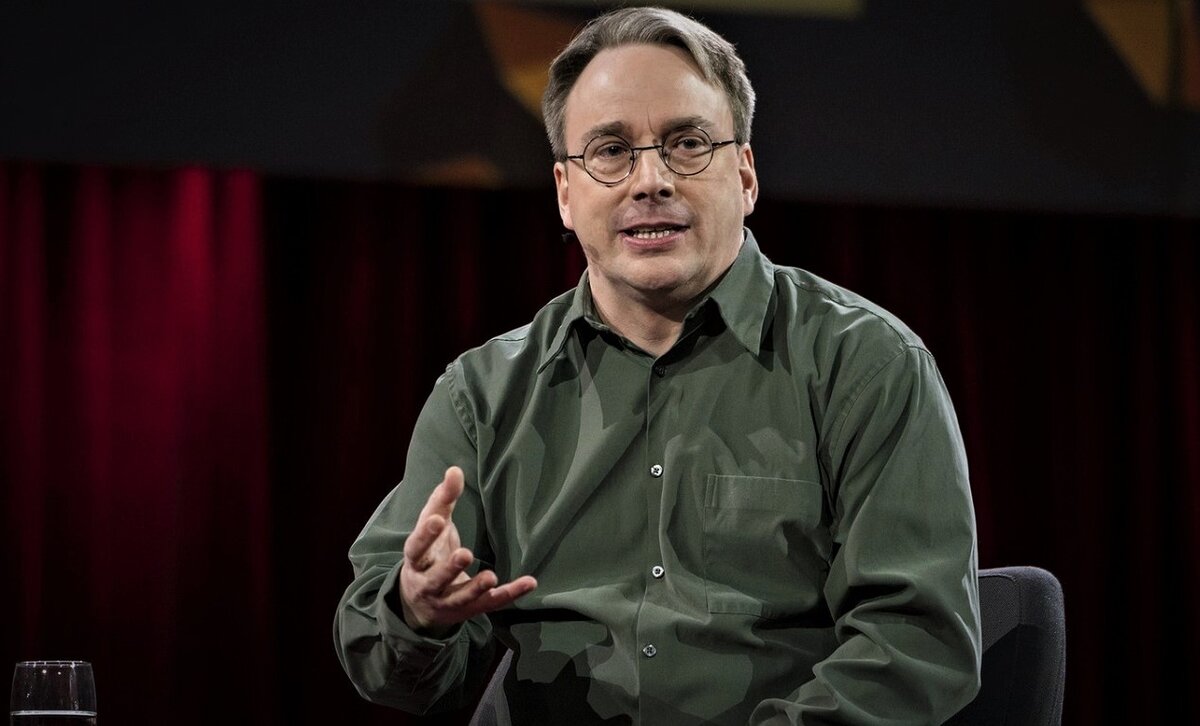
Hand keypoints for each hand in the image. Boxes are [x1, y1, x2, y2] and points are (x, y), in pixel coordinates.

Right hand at [399, 466, 536, 635]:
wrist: (420, 605)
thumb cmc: (429, 554)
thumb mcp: (431, 527)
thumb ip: (442, 500)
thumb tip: (454, 469)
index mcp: (416, 560)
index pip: (416, 548)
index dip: (425, 535)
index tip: (437, 519)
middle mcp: (427, 584)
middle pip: (436, 578)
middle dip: (449, 568)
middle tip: (464, 553)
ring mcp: (448, 601)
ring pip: (461, 597)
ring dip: (476, 587)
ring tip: (491, 576)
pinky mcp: (470, 610)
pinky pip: (491, 603)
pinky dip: (511, 593)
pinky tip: (530, 582)